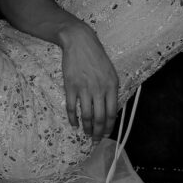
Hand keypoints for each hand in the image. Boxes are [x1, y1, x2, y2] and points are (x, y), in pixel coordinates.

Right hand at [57, 21, 118, 139]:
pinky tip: (74, 124)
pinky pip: (72, 108)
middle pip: (99, 118)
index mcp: (111, 86)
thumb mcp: (110, 72)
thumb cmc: (96, 57)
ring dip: (86, 128)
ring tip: (86, 133)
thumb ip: (111, 90)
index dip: (109, 126)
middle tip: (95, 140)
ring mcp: (84, 88)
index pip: (111, 113)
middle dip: (98, 132)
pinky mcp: (70, 86)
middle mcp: (99, 89)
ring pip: (86, 115)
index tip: (106, 134)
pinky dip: (73, 119)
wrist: (80, 42)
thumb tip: (109, 110)